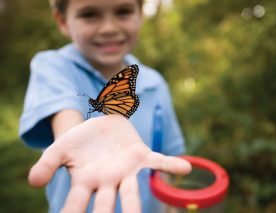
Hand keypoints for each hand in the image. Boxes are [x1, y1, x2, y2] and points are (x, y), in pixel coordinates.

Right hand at [28, 115, 190, 212]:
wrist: (99, 125)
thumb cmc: (80, 141)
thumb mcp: (60, 149)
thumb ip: (47, 164)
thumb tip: (32, 182)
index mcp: (86, 182)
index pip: (76, 205)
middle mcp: (107, 182)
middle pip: (107, 206)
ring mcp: (125, 171)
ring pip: (132, 193)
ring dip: (136, 207)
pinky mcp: (140, 156)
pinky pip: (157, 162)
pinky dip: (170, 165)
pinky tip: (184, 168)